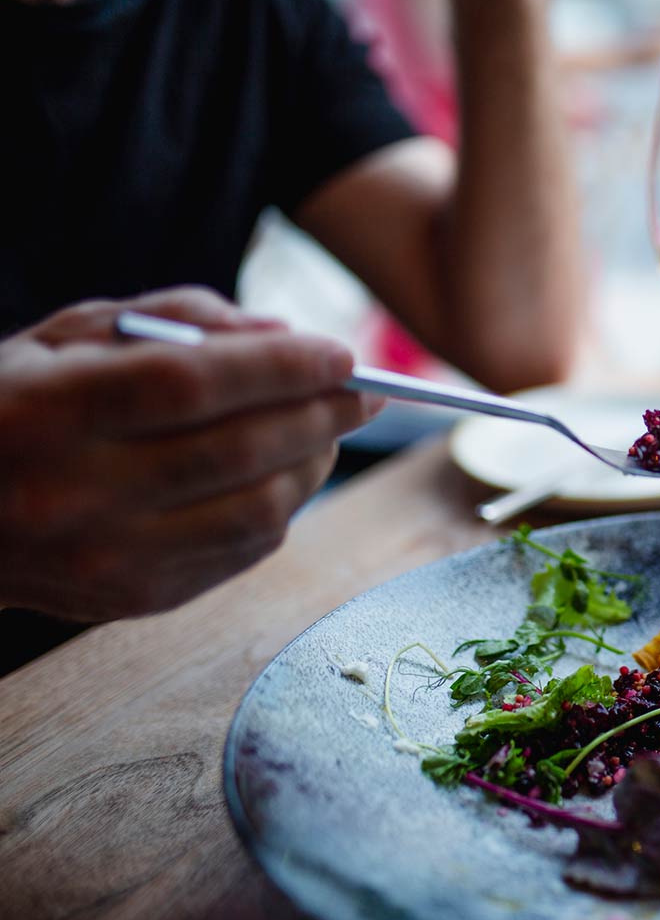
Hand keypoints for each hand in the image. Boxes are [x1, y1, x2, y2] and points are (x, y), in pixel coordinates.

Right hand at [0, 287, 383, 620]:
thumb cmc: (17, 404)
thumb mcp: (70, 336)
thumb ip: (177, 320)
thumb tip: (284, 335)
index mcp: (50, 412)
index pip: (190, 385)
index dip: (279, 369)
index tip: (343, 355)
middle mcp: (77, 493)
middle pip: (239, 451)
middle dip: (320, 416)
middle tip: (364, 393)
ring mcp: (109, 557)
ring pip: (257, 511)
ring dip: (315, 465)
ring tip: (330, 430)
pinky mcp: (137, 599)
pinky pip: (244, 552)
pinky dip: (283, 506)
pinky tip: (287, 475)